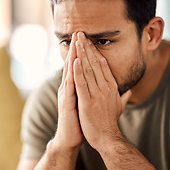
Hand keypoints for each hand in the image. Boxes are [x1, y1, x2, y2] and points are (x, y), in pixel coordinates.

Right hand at [54, 33, 84, 149]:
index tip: (88, 38)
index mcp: (75, 87)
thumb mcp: (88, 103)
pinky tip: (73, 61)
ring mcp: (66, 93)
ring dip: (72, 54)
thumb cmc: (81, 121)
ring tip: (75, 40)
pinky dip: (71, 71)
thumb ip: (93, 93)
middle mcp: (69, 87)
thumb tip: (103, 86)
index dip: (83, 52)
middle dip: (76, 47)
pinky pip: (69, 84)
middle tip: (79, 32)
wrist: (71, 138)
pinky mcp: (66, 101)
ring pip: (70, 70)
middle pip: (73, 64)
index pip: (79, 66)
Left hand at [73, 32, 131, 150]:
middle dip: (87, 47)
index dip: (95, 52)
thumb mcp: (119, 107)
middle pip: (95, 63)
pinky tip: (74, 60)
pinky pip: (82, 84)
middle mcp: (106, 88)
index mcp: (112, 87)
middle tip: (80, 34)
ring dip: (81, 54)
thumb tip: (129, 91)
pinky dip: (78, 71)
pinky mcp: (88, 102)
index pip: (103, 65)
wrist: (108, 138)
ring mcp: (97, 95)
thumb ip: (123, 97)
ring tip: (76, 41)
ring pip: (88, 70)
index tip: (89, 41)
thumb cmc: (111, 122)